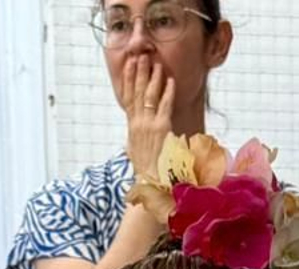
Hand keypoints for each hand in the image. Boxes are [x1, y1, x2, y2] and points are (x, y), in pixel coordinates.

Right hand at [121, 54, 175, 179]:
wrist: (150, 182)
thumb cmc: (145, 171)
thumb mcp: (135, 152)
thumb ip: (134, 140)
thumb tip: (131, 138)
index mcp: (132, 127)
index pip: (128, 98)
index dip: (128, 80)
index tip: (128, 65)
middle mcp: (138, 123)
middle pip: (137, 92)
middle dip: (139, 73)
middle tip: (140, 56)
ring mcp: (149, 125)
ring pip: (150, 96)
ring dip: (153, 78)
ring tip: (156, 64)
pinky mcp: (162, 129)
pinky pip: (165, 106)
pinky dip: (168, 93)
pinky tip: (170, 81)